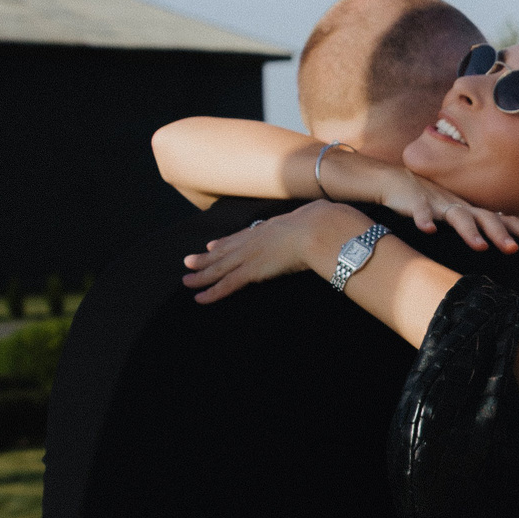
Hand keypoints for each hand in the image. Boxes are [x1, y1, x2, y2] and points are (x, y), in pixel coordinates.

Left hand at [181, 201, 356, 302]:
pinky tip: (199, 298)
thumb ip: (317, 222)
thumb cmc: (325, 224)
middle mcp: (255, 240)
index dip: (225, 242)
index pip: (242, 237)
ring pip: (219, 268)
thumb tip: (332, 221)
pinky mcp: (253, 270)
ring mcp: (251, 255)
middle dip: (206, 257)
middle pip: (224, 251)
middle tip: (189, 262)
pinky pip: (227, 284)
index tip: (213, 245)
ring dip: (201, 275)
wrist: (320, 228)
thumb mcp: (319, 219)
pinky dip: (212, 292)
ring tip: (186, 280)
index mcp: (270, 228)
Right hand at [373, 165, 518, 253]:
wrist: (396, 181)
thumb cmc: (432, 204)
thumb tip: (502, 248)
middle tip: (514, 249)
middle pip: (485, 218)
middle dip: (500, 234)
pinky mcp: (415, 203)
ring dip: (469, 231)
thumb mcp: (458, 217)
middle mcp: (460, 206)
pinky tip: (426, 230)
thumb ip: (477, 231)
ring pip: (457, 217)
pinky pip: (420, 211)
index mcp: (473, 211)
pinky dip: (423, 220)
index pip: (504, 220)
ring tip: (480, 246)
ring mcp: (439, 204)